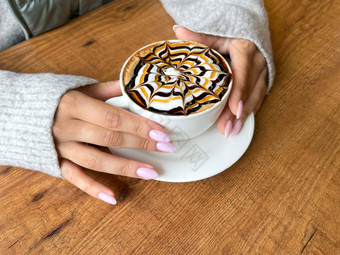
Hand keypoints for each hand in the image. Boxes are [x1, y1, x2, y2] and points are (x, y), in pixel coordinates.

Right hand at [53, 81, 175, 204]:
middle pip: (110, 137)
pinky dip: (93, 189)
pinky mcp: (56, 163)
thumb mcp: (79, 88)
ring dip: (125, 167)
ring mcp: (61, 147)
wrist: (17, 112)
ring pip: (96, 160)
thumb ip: (107, 89)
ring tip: (151, 172)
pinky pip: (74, 178)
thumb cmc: (54, 98)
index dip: (139, 125)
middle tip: (166, 148)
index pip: (114, 117)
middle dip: (141, 143)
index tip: (162, 132)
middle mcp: (67, 127)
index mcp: (74, 104)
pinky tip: (113, 198)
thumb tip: (134, 86)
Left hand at [173, 25, 267, 136]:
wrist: (250, 31)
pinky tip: (240, 125)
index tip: (234, 109)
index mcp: (246, 48)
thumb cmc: (231, 32)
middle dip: (238, 112)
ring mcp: (262, 72)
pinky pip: (257, 98)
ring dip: (245, 116)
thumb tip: (178, 31)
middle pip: (249, 90)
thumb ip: (199, 36)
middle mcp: (258, 61)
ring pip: (256, 97)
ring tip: (232, 131)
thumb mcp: (215, 33)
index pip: (242, 73)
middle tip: (227, 128)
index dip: (239, 92)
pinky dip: (249, 112)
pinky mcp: (262, 80)